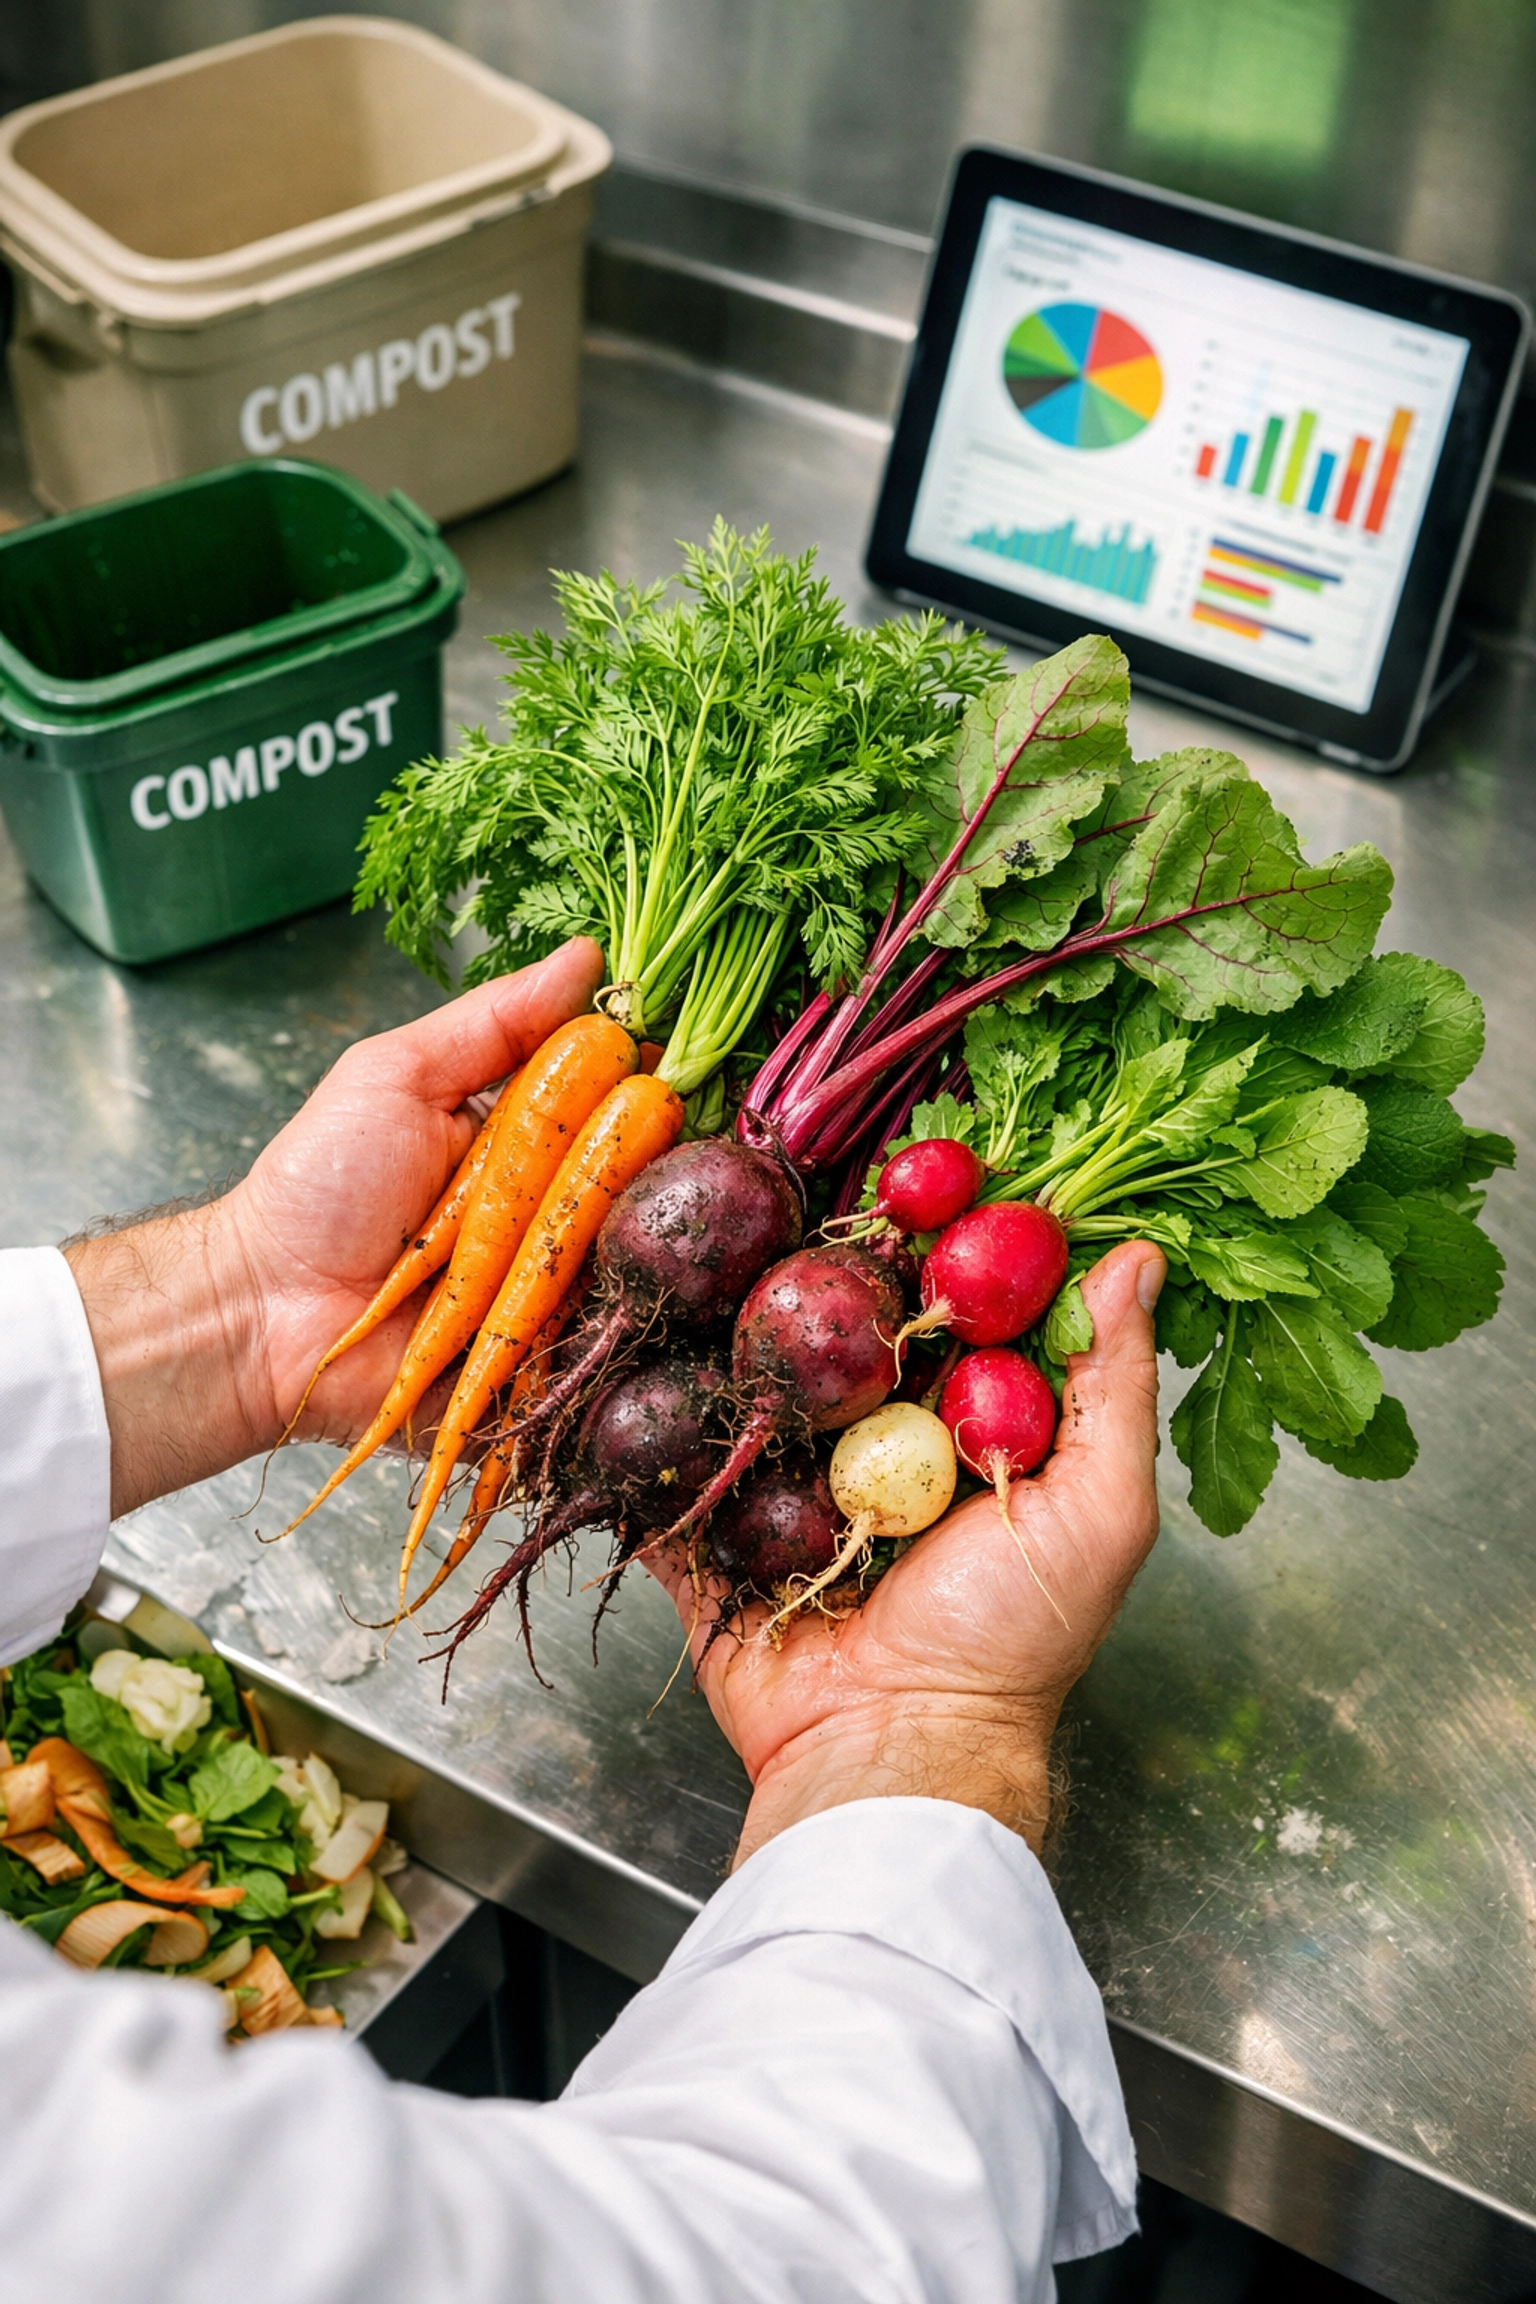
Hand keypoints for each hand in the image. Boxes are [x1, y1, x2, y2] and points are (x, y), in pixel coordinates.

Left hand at [66, 938, 604, 1517]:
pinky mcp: (547, 1355)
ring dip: (632, 1235)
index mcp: (523, 1135)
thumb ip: (494, 1019)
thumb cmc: (318, 1189)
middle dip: (646, 1156)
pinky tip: (631, 1287)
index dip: (647, 1079)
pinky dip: (617, 1312)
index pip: (616, 1097)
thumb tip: (586, 955)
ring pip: (634, 1254)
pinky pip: (608, 1333)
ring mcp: (552, 1284)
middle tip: (640, 1143)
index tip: (670, 1059)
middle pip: (638, 1176)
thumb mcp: (397, 1074)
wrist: (264, 1311)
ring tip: (614, 1223)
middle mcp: (548, 1207)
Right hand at [646, 1241, 1164, 1863]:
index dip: (949, 1234)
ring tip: (698, 1236)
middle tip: (794, 1185)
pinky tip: (620, 1334)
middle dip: (823, 1259)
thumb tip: (1139, 1258)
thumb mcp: (1099, 1507)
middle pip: (847, 1322)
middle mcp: (881, 1440)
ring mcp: (791, 1479)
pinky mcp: (717, 1526)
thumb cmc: (1012, 1642)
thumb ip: (1115, 1383)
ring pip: (753, 1374)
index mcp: (971, 1425)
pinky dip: (644, 1413)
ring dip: (725, 1315)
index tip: (928, 1163)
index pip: (960, 1304)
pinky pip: (672, 1458)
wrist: (892, 1747)